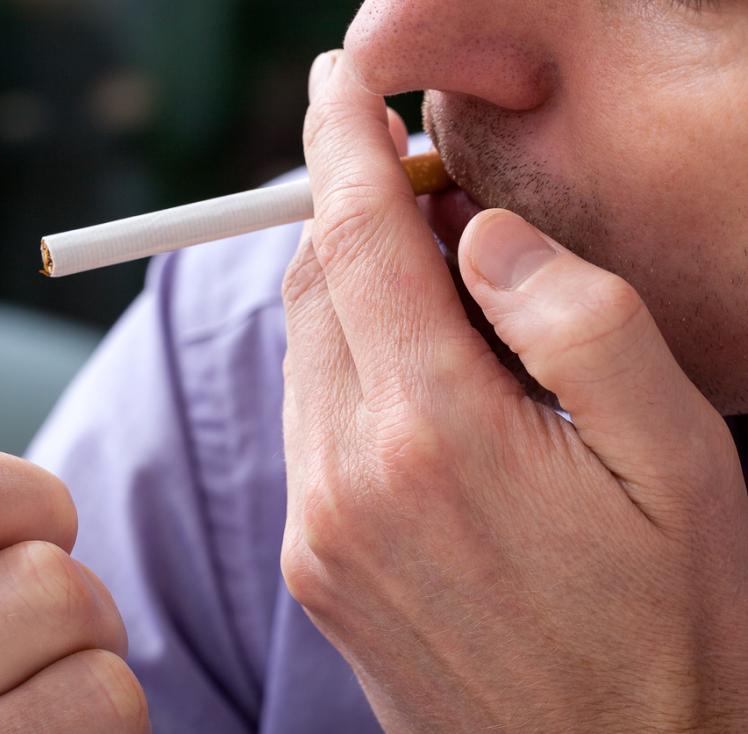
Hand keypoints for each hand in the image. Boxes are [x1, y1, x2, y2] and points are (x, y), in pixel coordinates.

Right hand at [0, 414, 148, 732]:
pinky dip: (109, 712)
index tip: (30, 529)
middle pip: (41, 575)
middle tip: (42, 633)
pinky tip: (58, 730)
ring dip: (96, 653)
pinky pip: (109, 702)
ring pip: (87, 640)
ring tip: (49, 687)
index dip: (25, 495)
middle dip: (74, 592)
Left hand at [281, 51, 747, 731]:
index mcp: (434, 431)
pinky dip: (347, 369)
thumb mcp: (675, 454)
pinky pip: (308, 424)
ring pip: (306, 353)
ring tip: (439, 291)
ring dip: (353, 294)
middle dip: (351, 213)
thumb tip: (478, 234)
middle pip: (316, 288)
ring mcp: (317, 529)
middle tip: (420, 187)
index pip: (357, 238)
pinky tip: (416, 383)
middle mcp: (347, 478)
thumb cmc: (669, 620)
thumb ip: (578, 317)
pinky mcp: (313, 566)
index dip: (341, 143)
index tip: (338, 83)